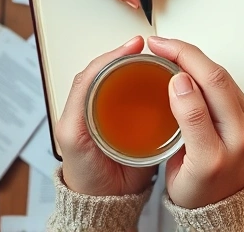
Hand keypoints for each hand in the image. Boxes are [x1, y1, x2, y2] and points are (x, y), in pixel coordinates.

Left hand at [56, 36, 156, 195]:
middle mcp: (108, 104)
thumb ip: (79, 102)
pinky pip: (155, 105)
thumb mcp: (71, 132)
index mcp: (88, 102)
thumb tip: (92, 75)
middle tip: (153, 49)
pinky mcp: (145, 127)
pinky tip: (171, 87)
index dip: (116, 53)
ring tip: (165, 61)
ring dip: (151, 72)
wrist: (106, 199)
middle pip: (123, 73)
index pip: (102, 68)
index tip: (134, 44)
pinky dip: (163, 93)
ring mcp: (127, 115)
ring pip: (140, 86)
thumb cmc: (83, 169)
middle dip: (137, 58)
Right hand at [148, 36, 243, 208]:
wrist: (221, 206)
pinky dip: (205, 69)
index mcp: (227, 144)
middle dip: (186, 52)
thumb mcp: (181, 167)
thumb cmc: (199, 191)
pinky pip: (226, 83)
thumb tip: (180, 81)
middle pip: (217, 75)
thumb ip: (187, 122)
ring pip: (222, 75)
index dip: (180, 62)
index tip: (158, 49)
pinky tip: (187, 65)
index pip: (205, 89)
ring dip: (196, 58)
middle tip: (161, 44)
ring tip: (170, 50)